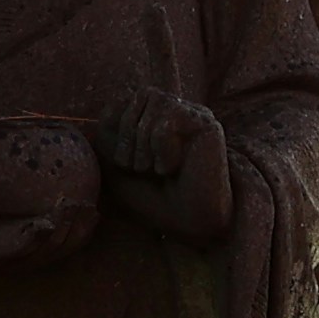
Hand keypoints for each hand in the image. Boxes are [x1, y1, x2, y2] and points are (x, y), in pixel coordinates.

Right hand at [0, 116, 102, 274]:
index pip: (4, 247)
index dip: (29, 238)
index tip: (49, 219)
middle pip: (36, 254)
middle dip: (61, 234)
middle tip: (79, 204)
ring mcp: (9, 264)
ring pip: (49, 257)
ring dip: (73, 237)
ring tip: (90, 208)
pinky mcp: (21, 258)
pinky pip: (52, 251)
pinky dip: (74, 236)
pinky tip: (90, 213)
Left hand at [103, 93, 232, 240]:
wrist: (184, 223)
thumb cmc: (151, 198)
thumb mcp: (118, 163)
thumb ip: (110, 132)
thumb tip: (111, 106)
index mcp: (160, 117)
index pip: (130, 98)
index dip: (118, 127)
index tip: (123, 163)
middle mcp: (181, 111)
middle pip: (143, 94)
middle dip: (129, 133)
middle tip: (137, 168)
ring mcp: (196, 116)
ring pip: (157, 102)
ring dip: (144, 142)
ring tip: (153, 170)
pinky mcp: (208, 126)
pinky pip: (170, 120)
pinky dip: (163, 149)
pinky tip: (173, 169)